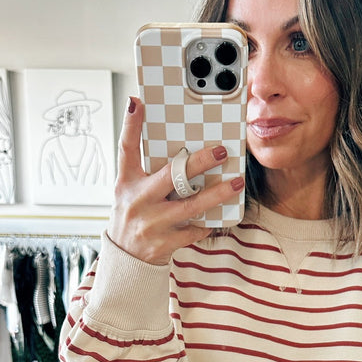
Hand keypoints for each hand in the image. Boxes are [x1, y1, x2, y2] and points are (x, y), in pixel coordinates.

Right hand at [107, 97, 243, 265]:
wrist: (125, 259)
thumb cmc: (133, 217)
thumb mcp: (130, 191)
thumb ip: (148, 171)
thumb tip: (179, 148)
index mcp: (127, 182)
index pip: (126, 149)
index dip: (131, 125)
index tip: (138, 103)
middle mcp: (138, 200)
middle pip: (171, 176)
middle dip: (198, 163)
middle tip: (220, 151)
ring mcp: (152, 223)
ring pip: (190, 205)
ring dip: (217, 194)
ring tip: (236, 183)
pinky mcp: (165, 242)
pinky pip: (194, 230)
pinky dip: (209, 222)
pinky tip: (221, 215)